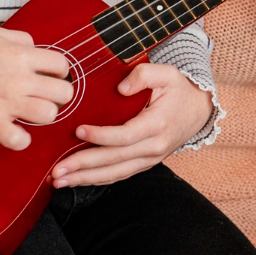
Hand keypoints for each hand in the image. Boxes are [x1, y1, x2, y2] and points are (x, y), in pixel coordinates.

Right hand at [0, 26, 73, 150]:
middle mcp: (19, 79)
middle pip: (63, 93)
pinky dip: (20, 140)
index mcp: (22, 56)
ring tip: (29, 112)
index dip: (60, 72)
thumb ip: (22, 40)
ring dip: (42, 115)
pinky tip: (12, 131)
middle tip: (43, 96)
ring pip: (48, 115)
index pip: (62, 65)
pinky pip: (19, 140)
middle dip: (57, 95)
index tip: (51, 76)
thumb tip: (35, 50)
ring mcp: (6, 102)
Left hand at [50, 63, 212, 187]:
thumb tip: (121, 87)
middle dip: (83, 166)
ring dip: (86, 179)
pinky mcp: (145, 163)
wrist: (198, 110)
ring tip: (60, 181)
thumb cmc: (179, 90)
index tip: (78, 131)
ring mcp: (150, 159)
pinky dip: (97, 180)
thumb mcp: (167, 74)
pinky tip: (78, 180)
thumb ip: (144, 75)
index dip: (101, 136)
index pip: (125, 136)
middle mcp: (154, 147)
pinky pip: (119, 175)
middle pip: (114, 160)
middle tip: (57, 171)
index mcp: (157, 125)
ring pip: (115, 174)